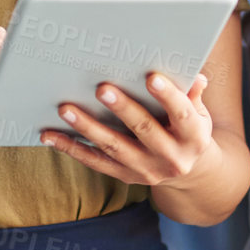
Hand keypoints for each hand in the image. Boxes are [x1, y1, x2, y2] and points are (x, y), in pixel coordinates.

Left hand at [41, 71, 219, 186]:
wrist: (188, 173)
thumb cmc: (188, 129)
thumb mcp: (199, 113)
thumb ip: (192, 94)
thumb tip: (194, 73)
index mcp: (193, 137)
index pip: (182, 115)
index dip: (168, 97)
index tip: (152, 77)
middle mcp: (171, 158)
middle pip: (144, 131)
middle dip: (123, 109)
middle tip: (102, 88)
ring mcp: (145, 170)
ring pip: (113, 147)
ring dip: (88, 127)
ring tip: (66, 108)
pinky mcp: (124, 177)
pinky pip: (94, 162)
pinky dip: (70, 148)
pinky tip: (50, 134)